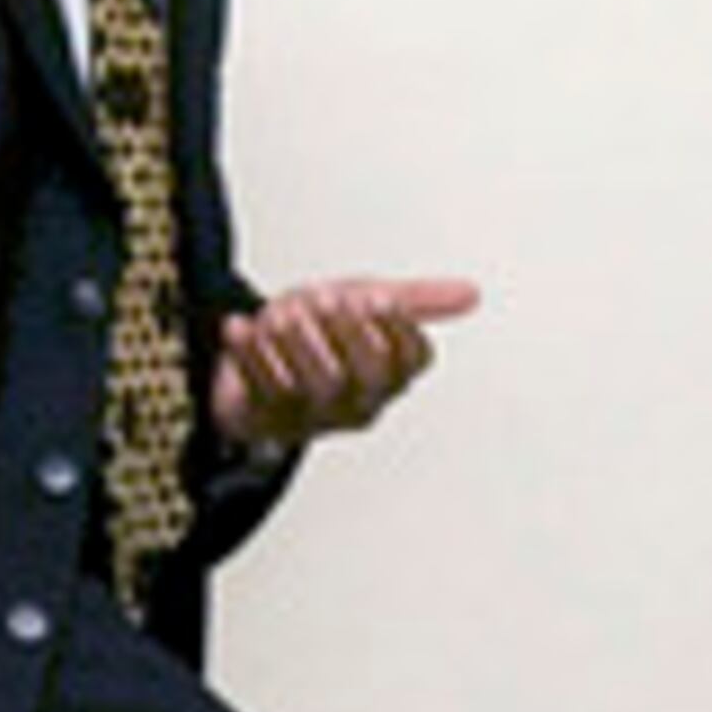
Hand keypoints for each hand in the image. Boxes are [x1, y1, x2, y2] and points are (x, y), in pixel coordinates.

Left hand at [209, 274, 481, 450]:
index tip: (376, 296)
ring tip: (281, 310)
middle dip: (345, 332)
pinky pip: (259, 390)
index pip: (410, 361)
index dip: (395, 328)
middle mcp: (354, 405)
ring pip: (312, 386)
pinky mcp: (262, 418)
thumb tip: (472, 294)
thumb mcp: (367, 305)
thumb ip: (416, 301)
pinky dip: (247, 354)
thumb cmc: (318, 331)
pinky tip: (238, 325)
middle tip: (324, 297)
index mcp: (388, 379)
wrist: (255, 352)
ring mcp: (309, 416)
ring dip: (296, 341)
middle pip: (363, 376)